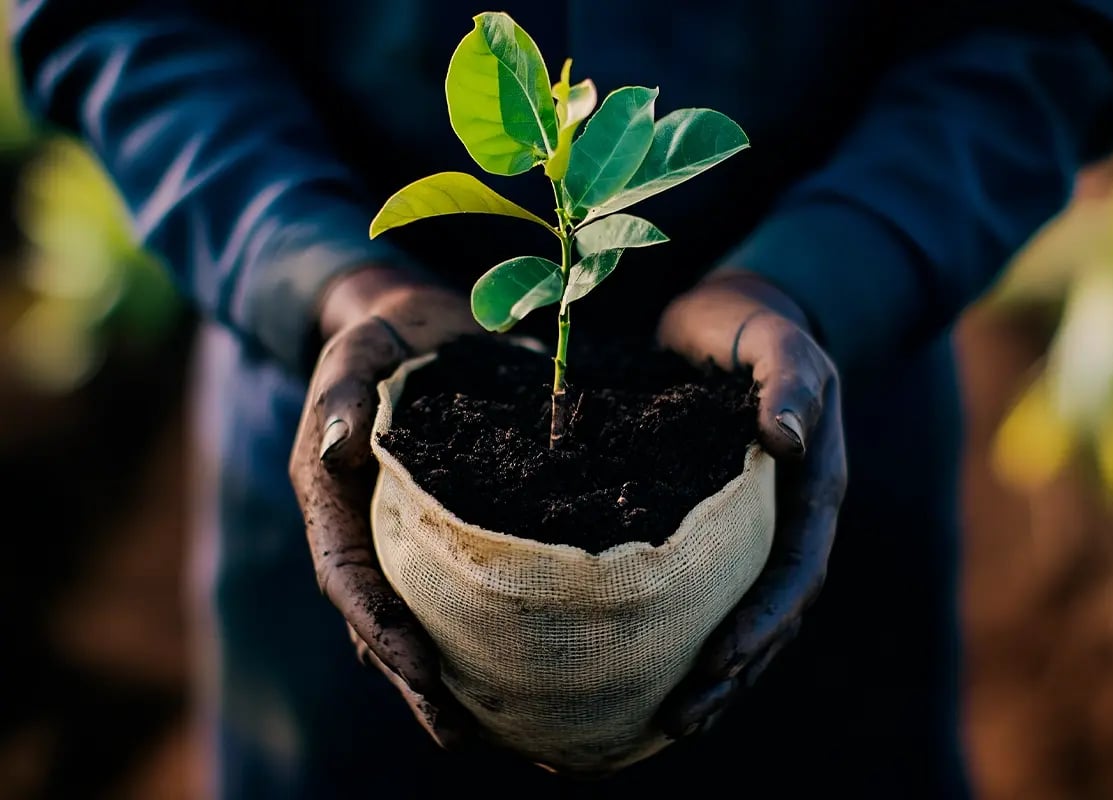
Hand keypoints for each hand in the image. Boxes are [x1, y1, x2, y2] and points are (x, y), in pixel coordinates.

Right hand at [288, 264, 479, 748]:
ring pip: (419, 618)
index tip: (422, 677)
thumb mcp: (355, 353)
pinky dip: (480, 633)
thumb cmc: (381, 340)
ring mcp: (404, 536)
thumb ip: (340, 395)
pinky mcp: (446, 529)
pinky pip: (458, 589)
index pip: (349, 579)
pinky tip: (523, 667)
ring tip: (494, 729)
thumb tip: (336, 447)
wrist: (413, 328)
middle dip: (416, 683)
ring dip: (449, 676)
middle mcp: (365, 530)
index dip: (382, 631)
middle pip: (381, 622)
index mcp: (331, 498)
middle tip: (459, 735)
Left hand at [654, 269, 846, 738]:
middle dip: (733, 672)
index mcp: (813, 489)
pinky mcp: (712, 528)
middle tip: (681, 720)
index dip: (764, 620)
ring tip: (667, 724)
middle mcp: (787, 521)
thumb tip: (784, 438)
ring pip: (739, 616)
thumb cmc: (754, 326)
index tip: (721, 659)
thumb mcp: (778, 339)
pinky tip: (645, 670)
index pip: (796, 571)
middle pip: (772, 615)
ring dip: (713, 674)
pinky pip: (706, 593)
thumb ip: (791, 380)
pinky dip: (684, 636)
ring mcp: (752, 529)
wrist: (731, 316)